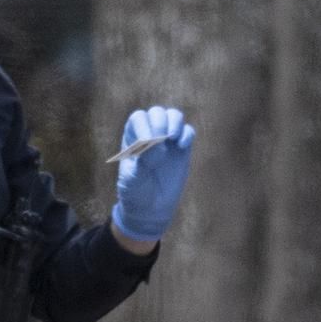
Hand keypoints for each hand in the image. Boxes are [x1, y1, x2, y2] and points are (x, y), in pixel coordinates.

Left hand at [111, 106, 196, 241]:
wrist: (150, 208)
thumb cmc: (135, 192)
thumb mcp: (132, 178)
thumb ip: (142, 160)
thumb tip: (156, 145)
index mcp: (132, 138)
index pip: (138, 118)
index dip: (144, 125)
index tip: (147, 143)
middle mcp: (150, 134)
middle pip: (157, 112)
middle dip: (160, 122)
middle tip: (161, 141)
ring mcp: (167, 140)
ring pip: (174, 116)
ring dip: (175, 122)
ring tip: (172, 139)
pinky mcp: (182, 149)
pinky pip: (188, 131)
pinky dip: (187, 135)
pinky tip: (181, 148)